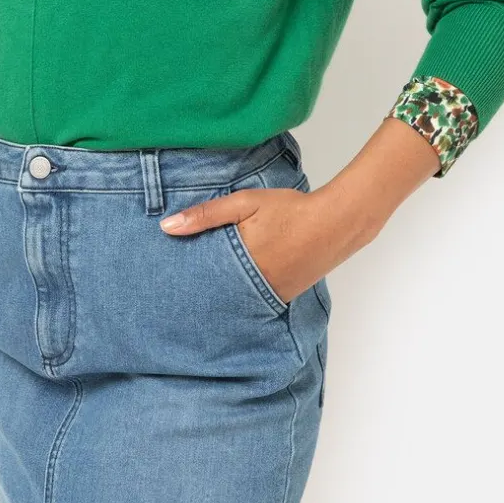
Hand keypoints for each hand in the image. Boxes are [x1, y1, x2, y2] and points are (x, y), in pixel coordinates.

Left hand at [159, 183, 374, 302]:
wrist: (337, 222)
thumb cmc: (289, 209)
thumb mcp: (245, 203)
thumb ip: (206, 214)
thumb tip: (167, 227)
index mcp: (242, 263)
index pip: (202, 279)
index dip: (185, 282)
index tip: (167, 285)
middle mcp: (256, 285)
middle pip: (217, 294)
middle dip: (201, 292)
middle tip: (178, 294)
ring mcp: (273, 293)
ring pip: (237, 299)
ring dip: (223, 294)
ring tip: (202, 291)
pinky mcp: (286, 295)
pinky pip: (258, 299)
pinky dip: (244, 294)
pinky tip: (235, 286)